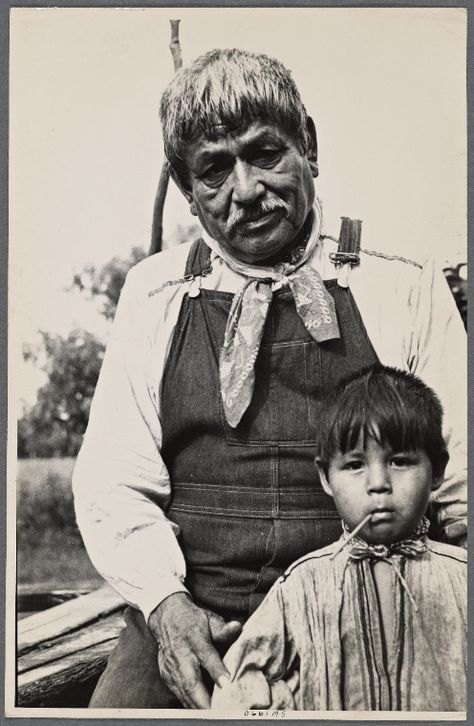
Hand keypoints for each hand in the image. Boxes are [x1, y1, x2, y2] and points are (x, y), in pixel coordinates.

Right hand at [148, 593, 241, 707]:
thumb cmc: (193, 620)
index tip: (227, 684)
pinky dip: (191, 705)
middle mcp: (181, 656)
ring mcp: (171, 668)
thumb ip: (223, 629)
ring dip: (199, 708)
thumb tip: (237, 627)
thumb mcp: (210, 619)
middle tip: (221, 713)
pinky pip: (180, 695)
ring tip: (215, 716)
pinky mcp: (167, 677)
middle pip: (192, 682)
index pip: (207, 656)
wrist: (166, 618)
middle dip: (205, 702)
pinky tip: (204, 711)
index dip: (217, 671)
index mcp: (195, 639)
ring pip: (185, 693)